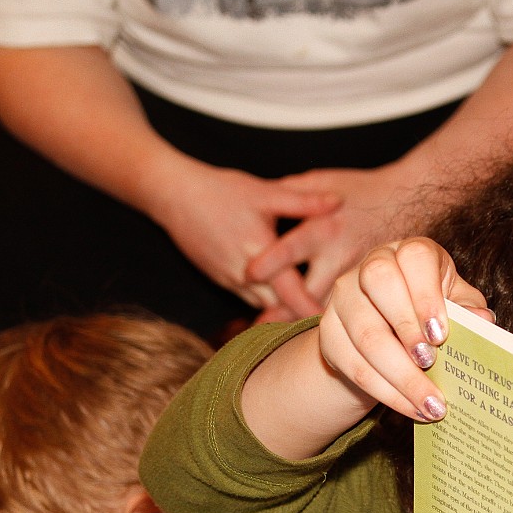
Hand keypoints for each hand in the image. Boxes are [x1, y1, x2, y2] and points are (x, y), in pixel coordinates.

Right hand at [149, 160, 339, 318]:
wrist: (173, 196)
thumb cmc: (221, 191)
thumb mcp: (264, 193)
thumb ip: (303, 202)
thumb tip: (339, 202)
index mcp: (260, 253)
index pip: (291, 292)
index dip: (311, 309)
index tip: (332, 321)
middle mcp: (244, 274)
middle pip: (278, 306)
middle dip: (299, 314)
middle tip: (329, 320)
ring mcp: (230, 280)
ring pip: (263, 305)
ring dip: (281, 309)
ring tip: (308, 312)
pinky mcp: (220, 280)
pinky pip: (248, 298)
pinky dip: (265, 299)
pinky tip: (281, 296)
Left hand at [243, 164, 422, 313]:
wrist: (412, 199)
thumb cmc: (365, 189)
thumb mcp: (324, 181)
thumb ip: (289, 193)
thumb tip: (257, 196)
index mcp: (323, 229)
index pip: (291, 249)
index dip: (269, 263)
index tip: (249, 274)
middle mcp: (338, 256)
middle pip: (306, 291)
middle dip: (283, 309)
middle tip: (259, 325)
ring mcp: (355, 275)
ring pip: (326, 306)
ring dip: (301, 319)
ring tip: (276, 335)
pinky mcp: (370, 286)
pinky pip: (347, 307)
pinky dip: (331, 318)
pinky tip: (317, 331)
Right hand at [316, 237, 490, 422]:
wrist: (387, 332)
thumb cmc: (431, 311)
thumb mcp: (455, 304)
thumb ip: (469, 309)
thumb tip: (483, 321)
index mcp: (409, 254)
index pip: (413, 258)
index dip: (426, 294)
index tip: (441, 333)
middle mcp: (371, 265)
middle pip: (378, 282)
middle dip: (405, 326)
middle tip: (430, 363)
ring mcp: (344, 298)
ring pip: (365, 333)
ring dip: (399, 375)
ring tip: (430, 404)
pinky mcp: (329, 333)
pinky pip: (353, 364)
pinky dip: (385, 392)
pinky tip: (410, 408)